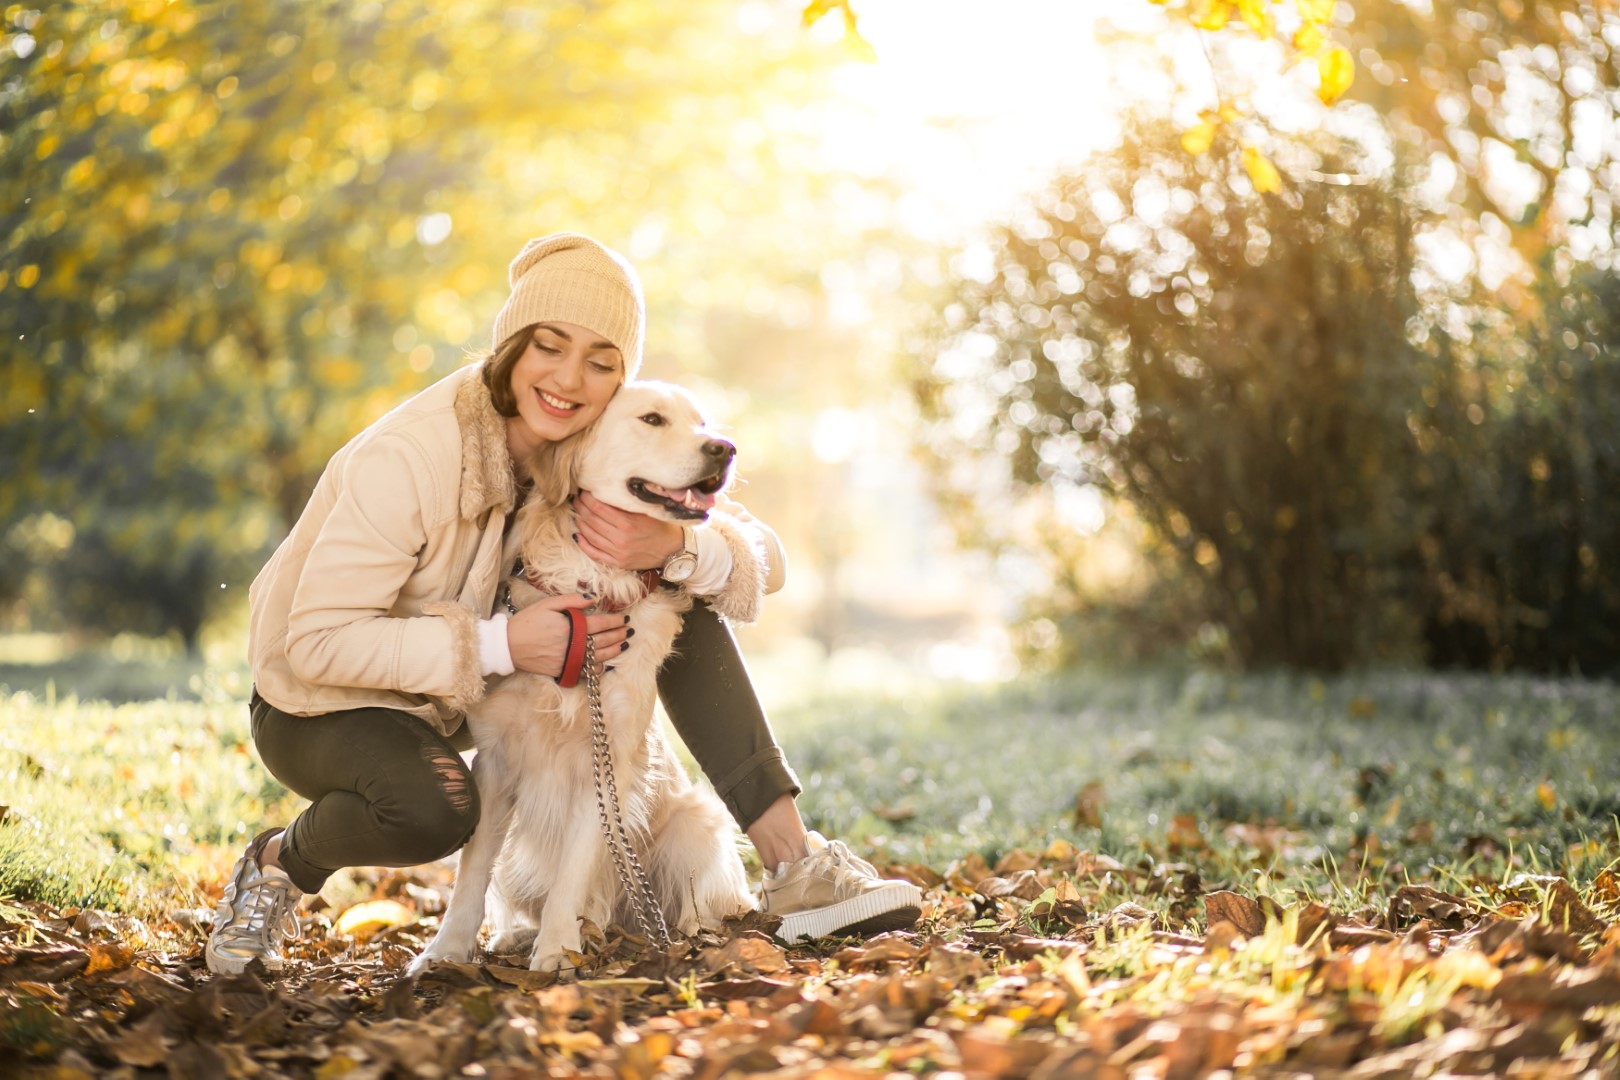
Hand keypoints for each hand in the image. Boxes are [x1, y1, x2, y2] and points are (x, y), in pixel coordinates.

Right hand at [506, 592, 631, 676]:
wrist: (507, 645)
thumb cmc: (527, 621)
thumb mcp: (547, 604)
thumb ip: (572, 599)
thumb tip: (593, 597)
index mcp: (569, 626)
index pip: (600, 623)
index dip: (615, 621)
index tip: (624, 618)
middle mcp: (571, 644)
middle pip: (603, 640)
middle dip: (619, 635)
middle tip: (629, 631)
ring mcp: (568, 660)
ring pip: (598, 657)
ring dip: (614, 651)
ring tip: (624, 645)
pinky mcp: (563, 671)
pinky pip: (586, 672)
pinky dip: (599, 669)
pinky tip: (607, 664)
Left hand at [574, 490, 683, 570]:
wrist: (673, 550)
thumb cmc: (661, 527)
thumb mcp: (646, 511)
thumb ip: (626, 504)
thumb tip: (605, 493)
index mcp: (629, 523)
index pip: (599, 508)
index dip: (587, 499)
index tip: (584, 492)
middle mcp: (622, 539)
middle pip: (592, 520)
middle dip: (581, 508)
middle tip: (576, 500)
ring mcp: (618, 553)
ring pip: (590, 536)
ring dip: (580, 523)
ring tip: (577, 514)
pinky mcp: (618, 563)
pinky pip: (594, 554)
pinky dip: (583, 544)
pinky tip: (578, 535)